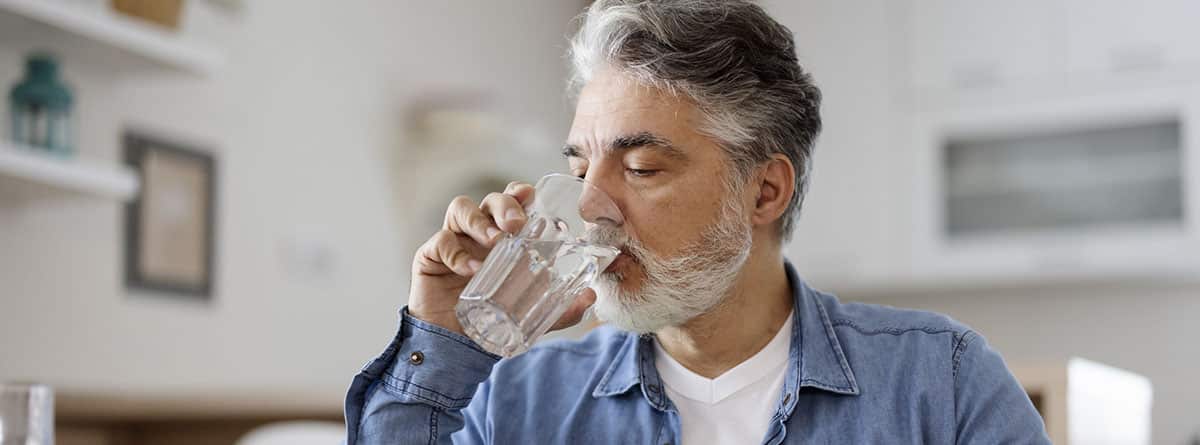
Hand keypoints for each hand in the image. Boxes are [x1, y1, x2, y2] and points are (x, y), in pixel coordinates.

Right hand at [407, 181, 597, 335]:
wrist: (457, 346)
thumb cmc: (494, 319)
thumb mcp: (533, 314)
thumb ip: (561, 309)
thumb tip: (592, 297)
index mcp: (503, 236)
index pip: (511, 202)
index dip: (519, 193)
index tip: (530, 195)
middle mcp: (478, 232)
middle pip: (489, 200)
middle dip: (504, 204)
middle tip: (516, 224)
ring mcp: (453, 241)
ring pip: (461, 209)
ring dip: (479, 221)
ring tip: (494, 242)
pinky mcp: (430, 256)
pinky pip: (441, 242)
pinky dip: (457, 252)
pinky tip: (471, 270)